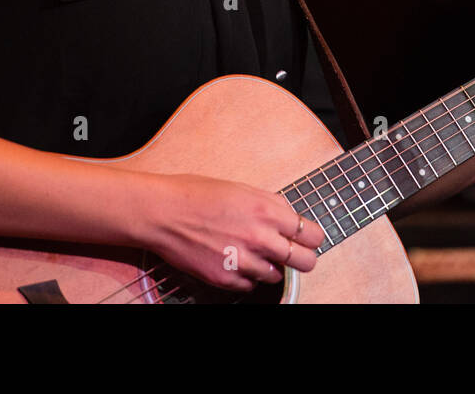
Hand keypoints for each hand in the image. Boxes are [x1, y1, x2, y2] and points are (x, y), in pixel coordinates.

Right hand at [132, 173, 324, 291]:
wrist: (163, 213)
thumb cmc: (197, 195)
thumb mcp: (242, 189)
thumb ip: (270, 204)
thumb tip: (288, 216)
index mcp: (268, 211)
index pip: (312, 234)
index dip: (312, 238)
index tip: (307, 240)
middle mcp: (260, 237)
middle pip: (305, 262)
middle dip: (301, 259)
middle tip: (292, 255)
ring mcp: (243, 260)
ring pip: (276, 276)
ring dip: (269, 266)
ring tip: (251, 252)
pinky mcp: (226, 277)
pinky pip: (250, 285)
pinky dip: (246, 276)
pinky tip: (234, 260)